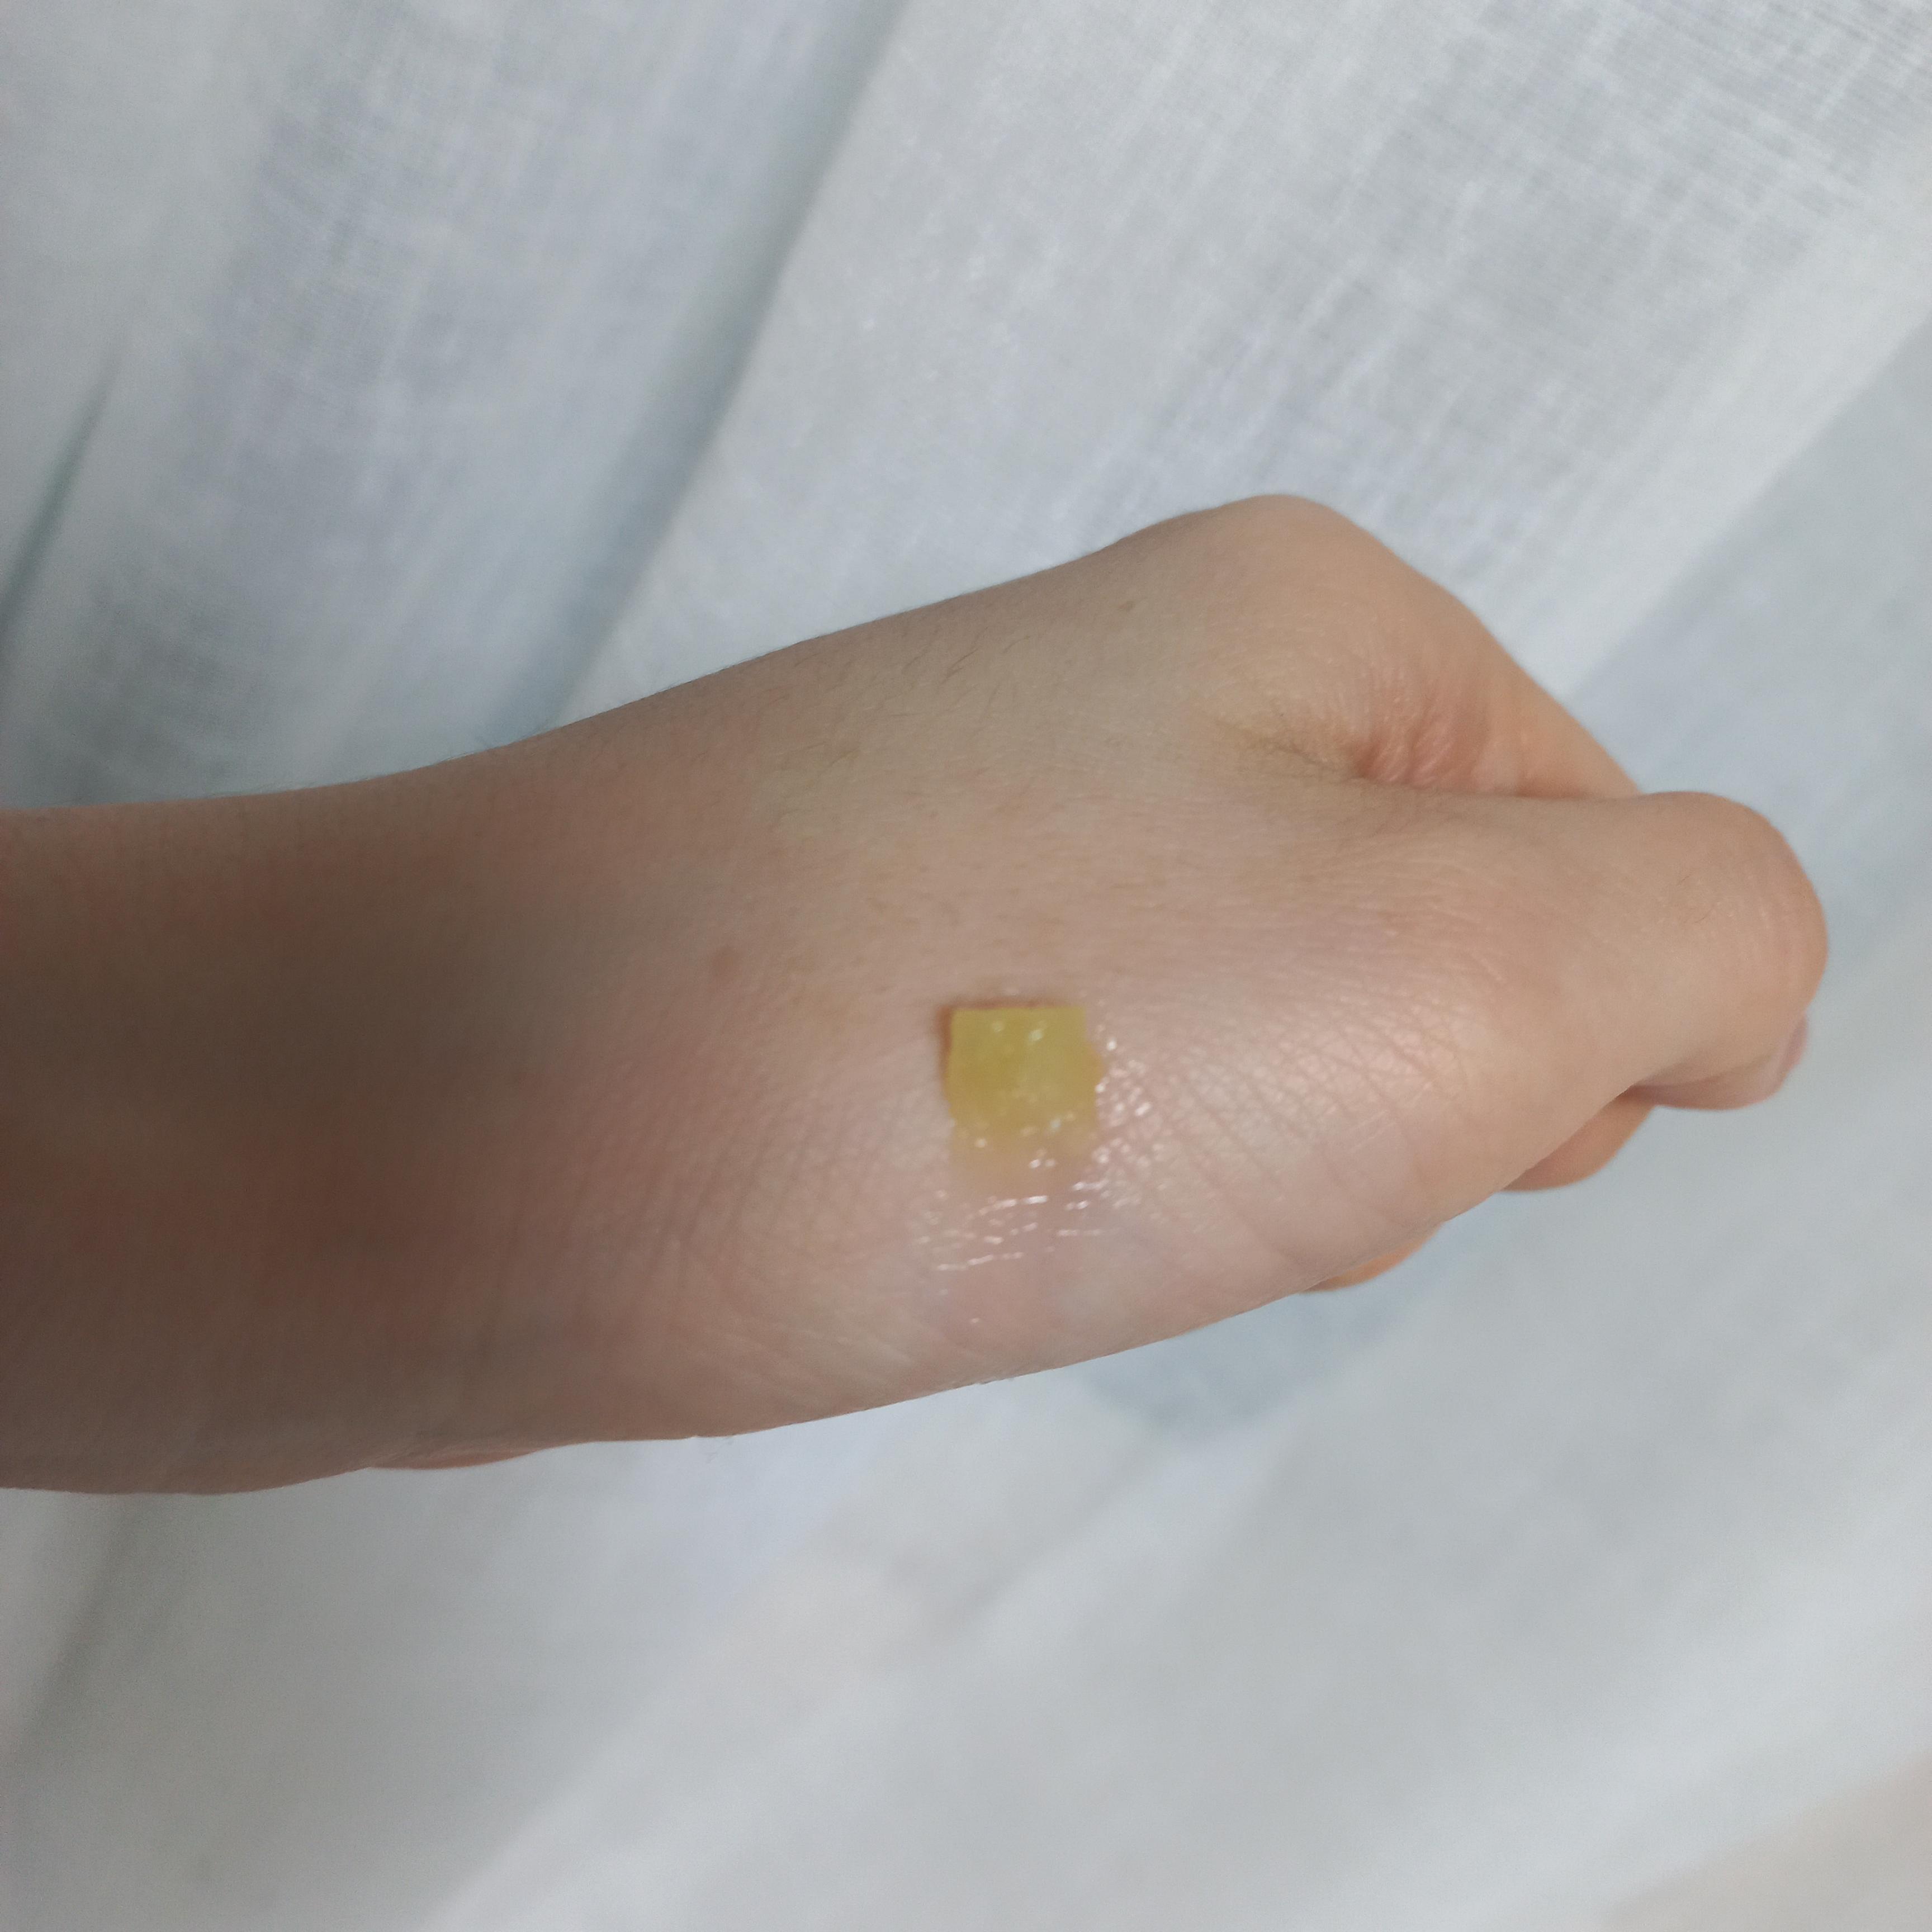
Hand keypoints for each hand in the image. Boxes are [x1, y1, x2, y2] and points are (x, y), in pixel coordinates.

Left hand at [0, 500, 1824, 1489]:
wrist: (497, 1126)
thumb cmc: (1020, 1039)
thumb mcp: (1478, 965)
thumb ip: (1703, 934)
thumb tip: (1696, 996)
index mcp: (1312, 623)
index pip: (1602, 867)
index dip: (1538, 1044)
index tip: (1366, 1100)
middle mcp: (1142, 695)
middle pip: (1419, 978)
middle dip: (1369, 1123)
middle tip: (1193, 1150)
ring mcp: (985, 837)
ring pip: (1248, 1074)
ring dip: (1212, 1186)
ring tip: (1050, 1192)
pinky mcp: (862, 976)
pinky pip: (1080, 1120)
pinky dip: (1065, 1209)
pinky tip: (958, 1224)